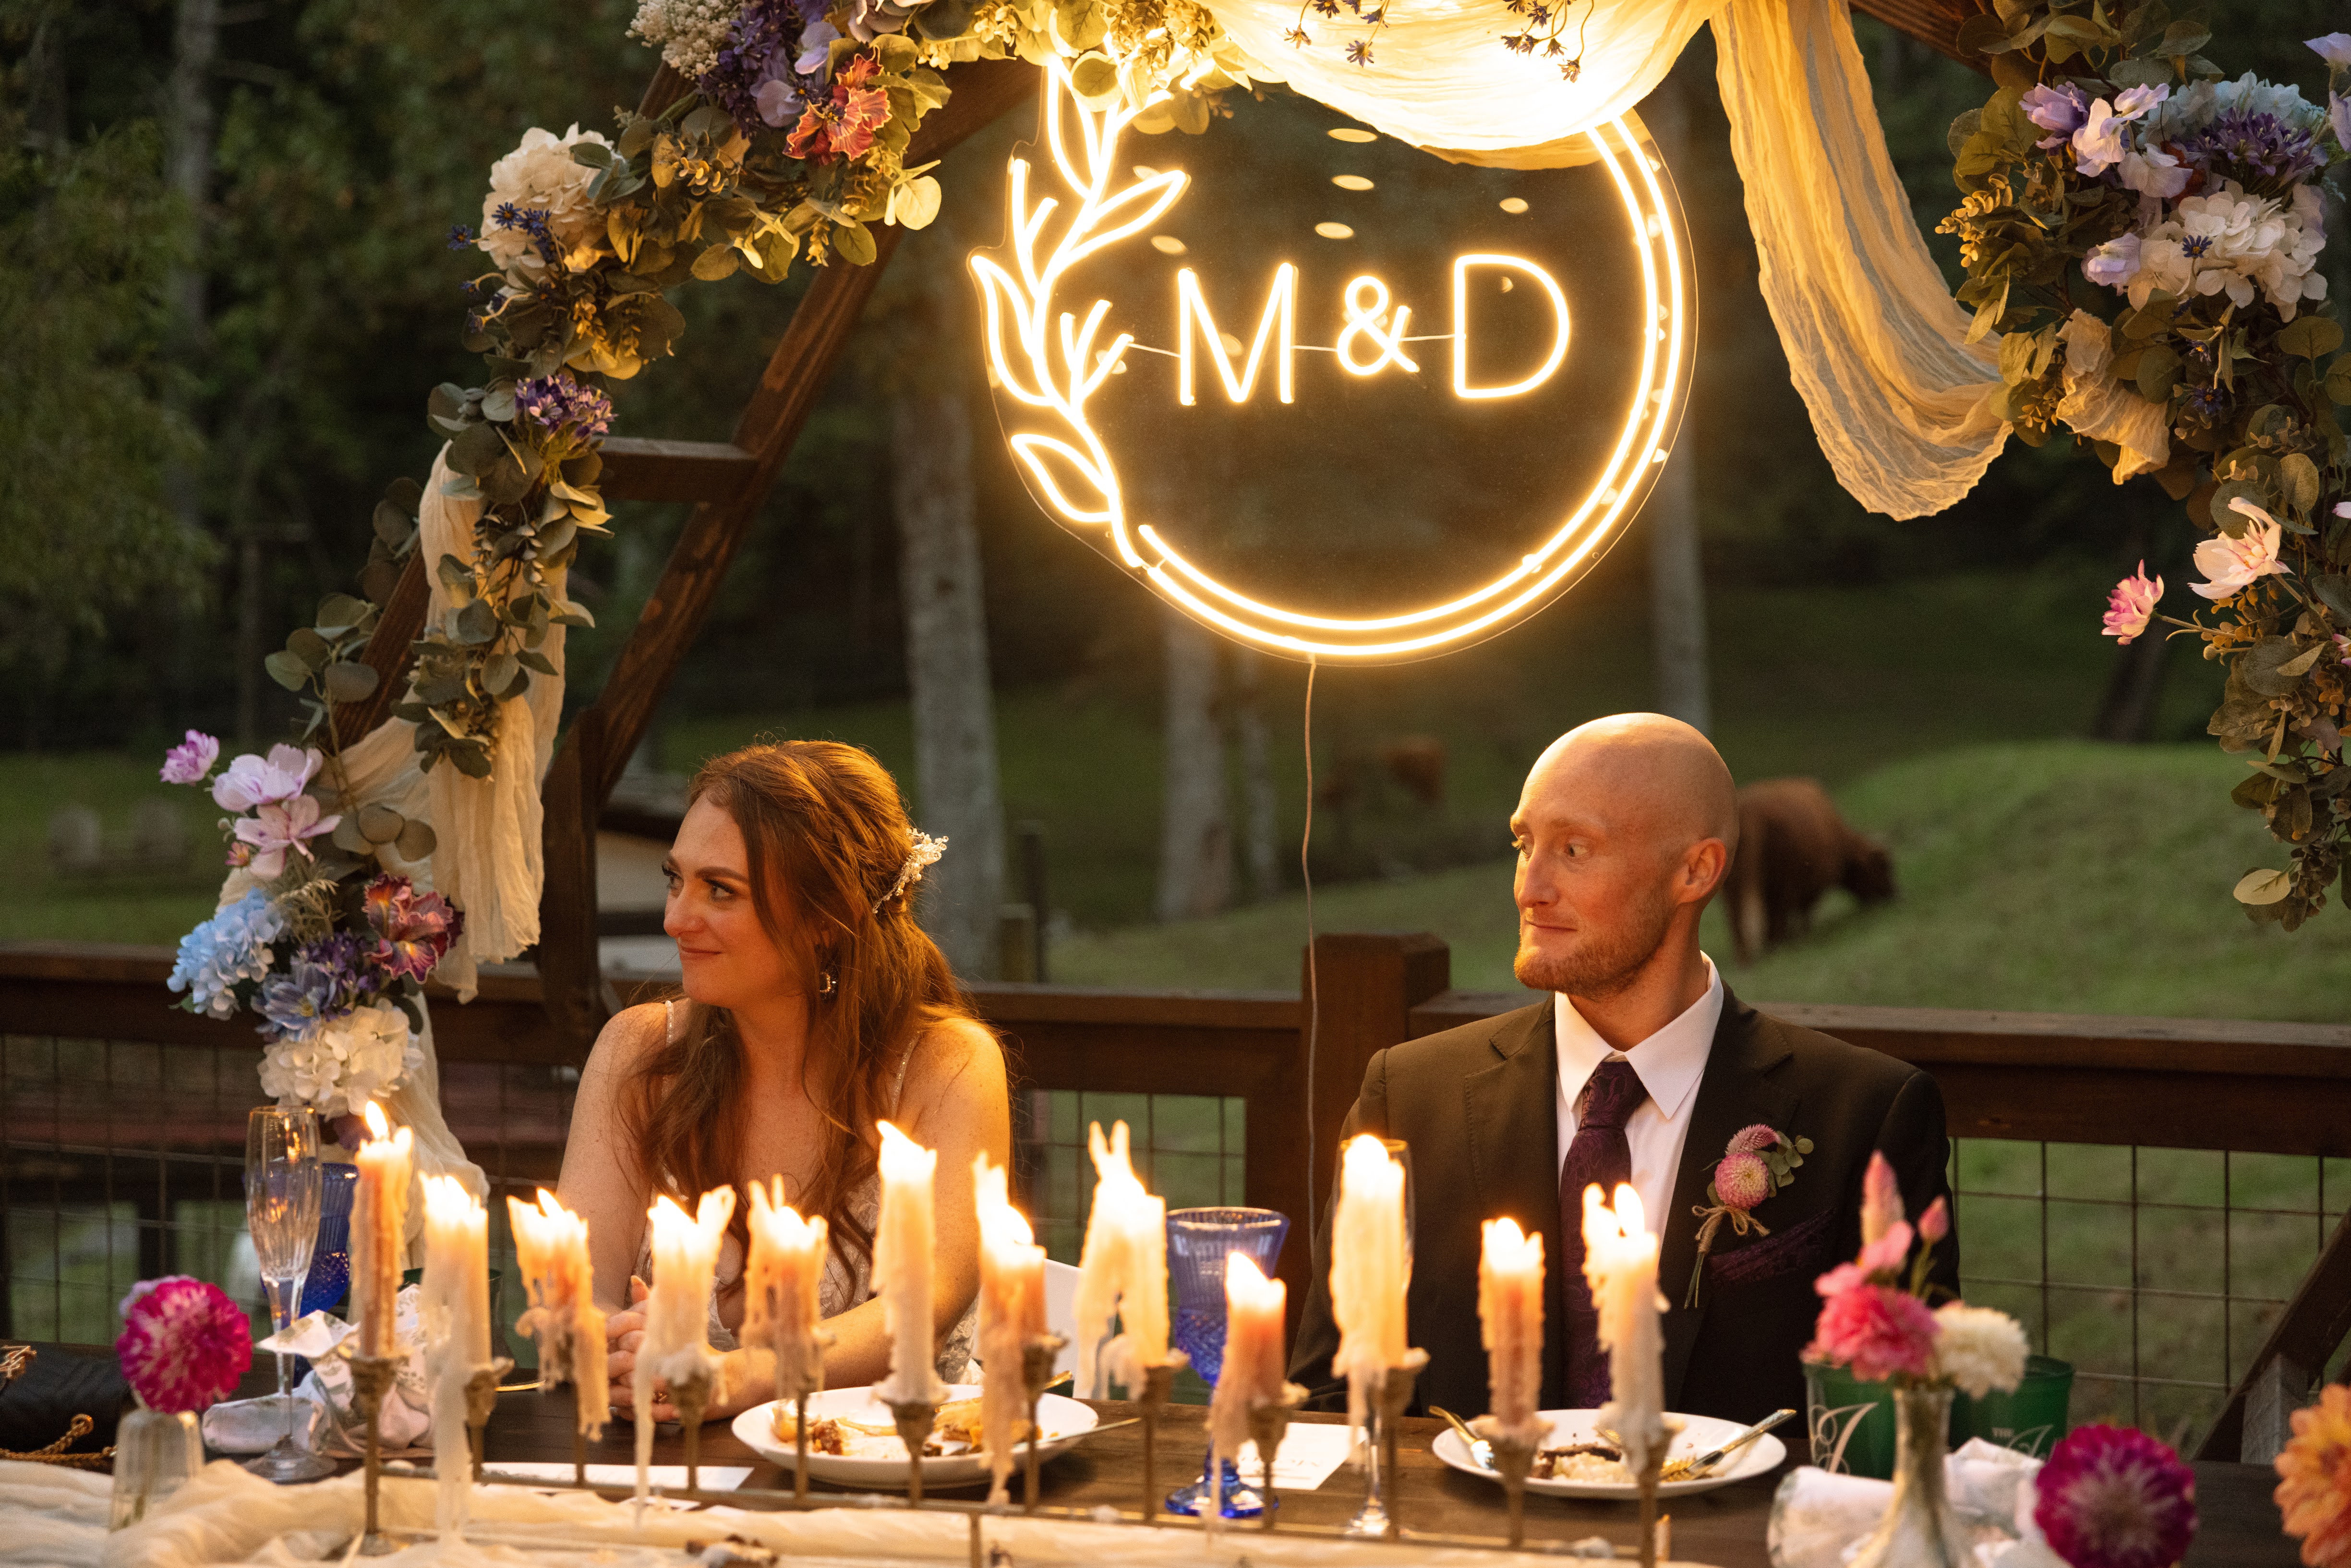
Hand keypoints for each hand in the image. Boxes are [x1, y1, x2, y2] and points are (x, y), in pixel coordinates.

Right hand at [606, 1276, 681, 1422]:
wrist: (660, 1372)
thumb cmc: (650, 1341)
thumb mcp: (646, 1320)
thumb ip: (642, 1302)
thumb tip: (636, 1280)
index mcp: (611, 1338)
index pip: (612, 1328)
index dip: (630, 1324)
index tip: (647, 1323)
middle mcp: (608, 1363)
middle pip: (618, 1360)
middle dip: (640, 1357)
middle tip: (663, 1356)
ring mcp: (614, 1387)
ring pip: (624, 1390)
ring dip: (649, 1386)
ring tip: (671, 1384)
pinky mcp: (625, 1408)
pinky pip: (636, 1412)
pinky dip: (656, 1411)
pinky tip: (674, 1408)